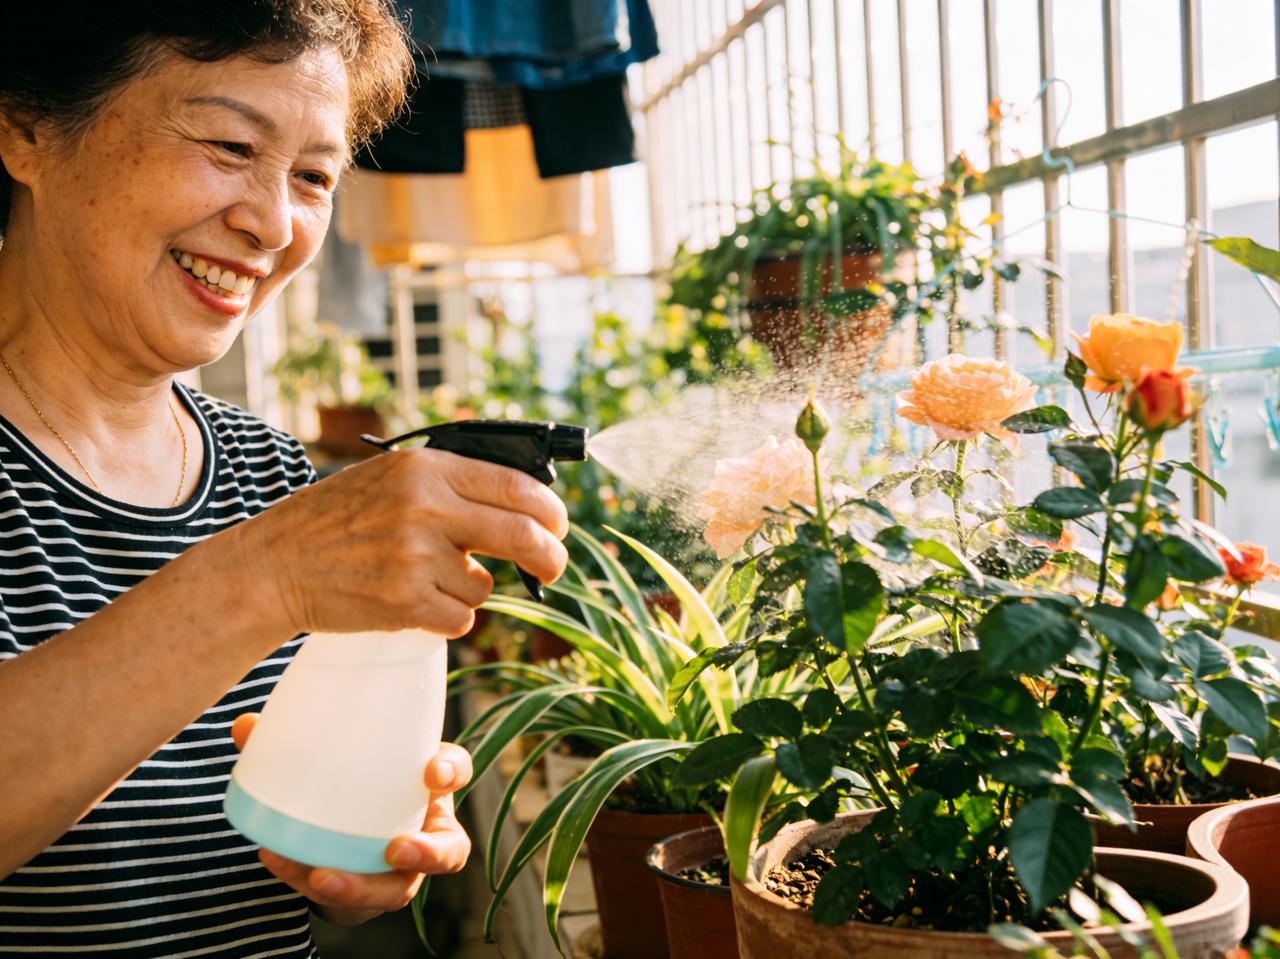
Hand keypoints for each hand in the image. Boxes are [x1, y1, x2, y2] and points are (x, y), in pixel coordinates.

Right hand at [224, 448, 569, 638]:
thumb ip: (449, 486)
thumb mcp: (390, 479)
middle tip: (554, 567)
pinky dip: (446, 616)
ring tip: (418, 578)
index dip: (549, 510)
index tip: (558, 526)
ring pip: (483, 585)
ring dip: (466, 589)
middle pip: (521, 535)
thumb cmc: (335, 522)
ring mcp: (416, 557)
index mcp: (426, 469)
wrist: (274, 565)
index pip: (515, 485)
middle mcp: (426, 508)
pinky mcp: (406, 602)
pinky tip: (408, 601)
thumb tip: (523, 506)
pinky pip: (460, 617)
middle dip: (549, 556)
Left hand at [230, 713, 472, 924]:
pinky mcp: (366, 896)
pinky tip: (280, 862)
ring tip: (320, 876)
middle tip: (393, 850)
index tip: (430, 773)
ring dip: (361, 886)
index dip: (450, 772)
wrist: (343, 834)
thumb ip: (294, 739)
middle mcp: (424, 829)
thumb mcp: (337, 754)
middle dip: (426, 853)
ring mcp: (400, 871)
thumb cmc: (349, 780)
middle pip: (448, 850)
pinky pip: (348, 901)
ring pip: (396, 889)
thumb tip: (245, 726)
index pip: (456, 769)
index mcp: (425, 783)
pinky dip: (309, 882)